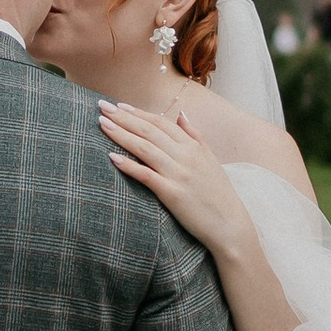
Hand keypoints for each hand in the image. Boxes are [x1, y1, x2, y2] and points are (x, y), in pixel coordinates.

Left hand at [99, 98, 247, 259]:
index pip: (160, 123)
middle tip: (102, 107)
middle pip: (149, 131)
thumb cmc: (218, 192)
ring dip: (121, 134)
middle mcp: (185, 156)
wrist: (229, 224)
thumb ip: (195, 135)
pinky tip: (112, 157)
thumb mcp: (210, 158)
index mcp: (192, 146)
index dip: (138, 113)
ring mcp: (178, 174)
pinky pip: (146, 175)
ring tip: (102, 124)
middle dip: (123, 117)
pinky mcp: (172, 194)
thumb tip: (181, 113)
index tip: (119, 105)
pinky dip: (129, 165)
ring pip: (144, 148)